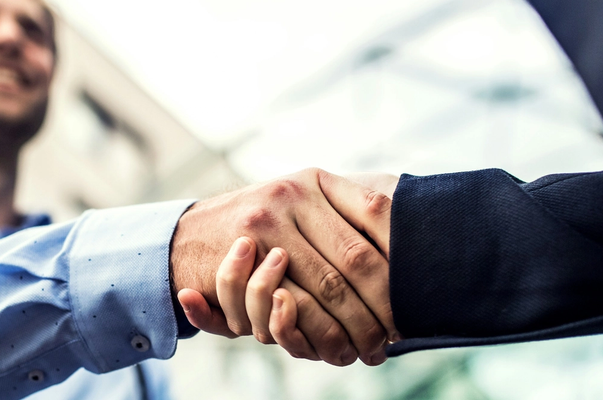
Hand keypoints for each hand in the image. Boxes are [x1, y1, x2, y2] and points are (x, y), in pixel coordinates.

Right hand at [170, 168, 394, 364]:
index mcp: (316, 181)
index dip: (400, 256)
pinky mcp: (241, 258)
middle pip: (356, 257)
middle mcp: (292, 195)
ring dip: (354, 325)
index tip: (418, 290)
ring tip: (372, 348)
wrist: (184, 238)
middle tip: (399, 332)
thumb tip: (413, 234)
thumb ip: (343, 213)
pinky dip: (319, 330)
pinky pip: (289, 303)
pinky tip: (337, 347)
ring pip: (327, 286)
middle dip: (382, 301)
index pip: (376, 214)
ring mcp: (265, 223)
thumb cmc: (256, 228)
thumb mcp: (298, 206)